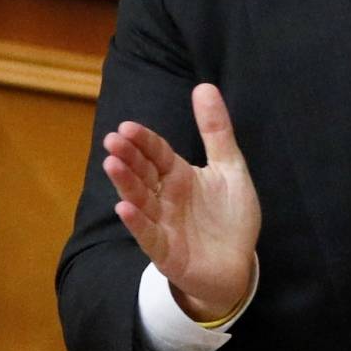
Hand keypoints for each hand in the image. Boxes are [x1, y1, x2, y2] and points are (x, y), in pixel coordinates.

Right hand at [101, 83, 260, 320]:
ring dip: (126, 184)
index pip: (157, 153)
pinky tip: (124, 207)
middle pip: (143, 173)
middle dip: (129, 157)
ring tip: (111, 165)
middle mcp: (166, 197)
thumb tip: (204, 86)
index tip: (127, 126)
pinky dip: (137, 222)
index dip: (144, 141)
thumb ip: (216, 130)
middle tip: (112, 140)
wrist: (239, 265)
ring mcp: (163, 224)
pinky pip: (149, 234)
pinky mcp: (167, 251)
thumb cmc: (230, 216)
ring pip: (140, 200)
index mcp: (179, 176)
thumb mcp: (229, 167)